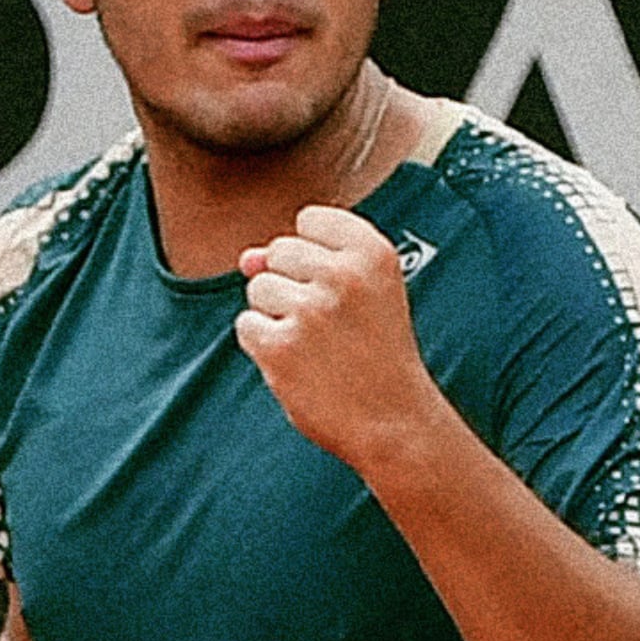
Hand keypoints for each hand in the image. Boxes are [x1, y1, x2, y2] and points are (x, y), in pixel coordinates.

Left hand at [236, 204, 442, 467]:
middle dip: (293, 284)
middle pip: (279, 251)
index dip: (317, 255)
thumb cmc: (375, 352)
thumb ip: (306, 259)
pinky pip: (247, 326)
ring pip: (259, 288)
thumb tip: (245, 258)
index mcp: (373, 252)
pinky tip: (299, 363)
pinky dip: (265, 346)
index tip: (343, 288)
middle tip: (333, 325)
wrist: (394, 421)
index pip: (311, 219)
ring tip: (317, 345)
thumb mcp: (364, 292)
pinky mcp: (280, 347)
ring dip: (277, 315)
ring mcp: (310, 311)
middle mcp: (343, 275)